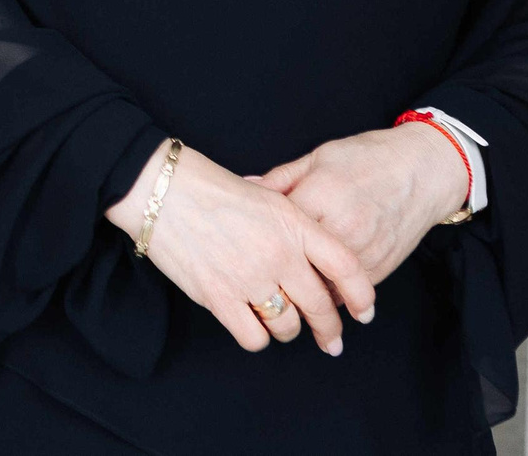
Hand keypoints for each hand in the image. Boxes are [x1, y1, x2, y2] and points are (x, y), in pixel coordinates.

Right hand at [106, 142, 374, 355]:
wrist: (162, 190)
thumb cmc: (210, 187)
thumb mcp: (266, 194)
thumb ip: (294, 226)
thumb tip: (316, 257)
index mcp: (294, 223)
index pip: (346, 266)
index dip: (362, 295)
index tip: (365, 313)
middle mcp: (279, 254)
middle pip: (321, 306)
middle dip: (329, 330)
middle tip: (330, 341)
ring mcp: (250, 278)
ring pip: (288, 327)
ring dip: (289, 330)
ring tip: (281, 324)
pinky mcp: (219, 298)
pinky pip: (254, 338)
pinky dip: (257, 337)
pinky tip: (252, 325)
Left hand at [253, 124, 468, 286]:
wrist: (423, 169)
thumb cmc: (368, 157)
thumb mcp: (319, 157)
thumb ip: (281, 179)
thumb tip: (246, 187)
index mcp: (321, 195)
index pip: (277, 229)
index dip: (259, 237)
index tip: (246, 245)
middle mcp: (342, 227)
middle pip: (297, 263)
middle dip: (278, 272)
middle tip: (258, 282)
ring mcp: (363, 251)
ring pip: (321, 286)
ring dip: (304, 290)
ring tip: (285, 294)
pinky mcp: (380, 268)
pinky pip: (346, 293)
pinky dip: (330, 293)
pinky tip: (318, 289)